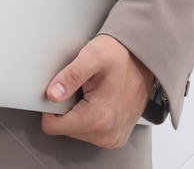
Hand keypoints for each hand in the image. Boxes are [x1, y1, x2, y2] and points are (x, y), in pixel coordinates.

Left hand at [39, 34, 155, 147]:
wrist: (144, 61)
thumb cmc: (121, 56)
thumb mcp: (93, 55)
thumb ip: (71, 75)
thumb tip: (52, 94)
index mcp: (98, 118)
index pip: (52, 126)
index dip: (50, 107)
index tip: (60, 91)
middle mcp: (107, 134)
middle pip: (64, 129)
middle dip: (67, 108)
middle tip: (81, 88)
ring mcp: (112, 138)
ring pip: (75, 131)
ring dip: (77, 113)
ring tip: (91, 93)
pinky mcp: (115, 137)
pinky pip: (89, 132)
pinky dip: (88, 117)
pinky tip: (98, 100)